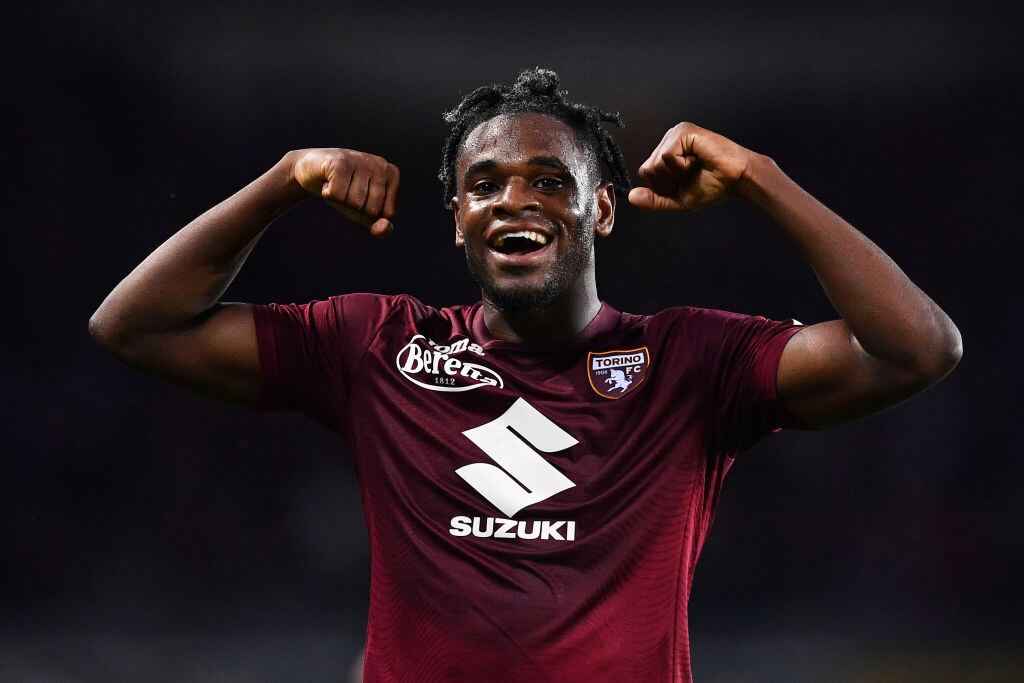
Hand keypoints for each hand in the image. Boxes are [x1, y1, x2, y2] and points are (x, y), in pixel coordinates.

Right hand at [291, 148, 399, 237]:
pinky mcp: (340, 161)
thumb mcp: (365, 213)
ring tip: (337, 184)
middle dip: (355, 207)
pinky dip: (328, 194)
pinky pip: (337, 195)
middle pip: (372, 210)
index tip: (361, 197)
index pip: (389, 214)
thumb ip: (380, 227)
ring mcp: (361, 161)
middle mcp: (381, 165)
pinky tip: (327, 181)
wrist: (312, 171)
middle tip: (347, 190)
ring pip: (354, 202)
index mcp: (393, 175)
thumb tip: (384, 228)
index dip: (369, 213)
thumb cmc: (344, 192)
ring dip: (340, 200)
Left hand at [628, 122, 756, 212]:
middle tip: (690, 174)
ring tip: (695, 166)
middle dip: (668, 181)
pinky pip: (666, 157)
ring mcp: (674, 134)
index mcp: (665, 154)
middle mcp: (668, 141)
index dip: (662, 186)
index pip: (646, 174)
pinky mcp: (682, 132)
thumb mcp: (678, 200)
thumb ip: (655, 200)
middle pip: (647, 170)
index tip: (684, 182)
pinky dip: (681, 165)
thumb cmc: (713, 186)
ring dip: (676, 174)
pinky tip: (696, 160)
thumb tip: (631, 197)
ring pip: (655, 164)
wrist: (736, 179)